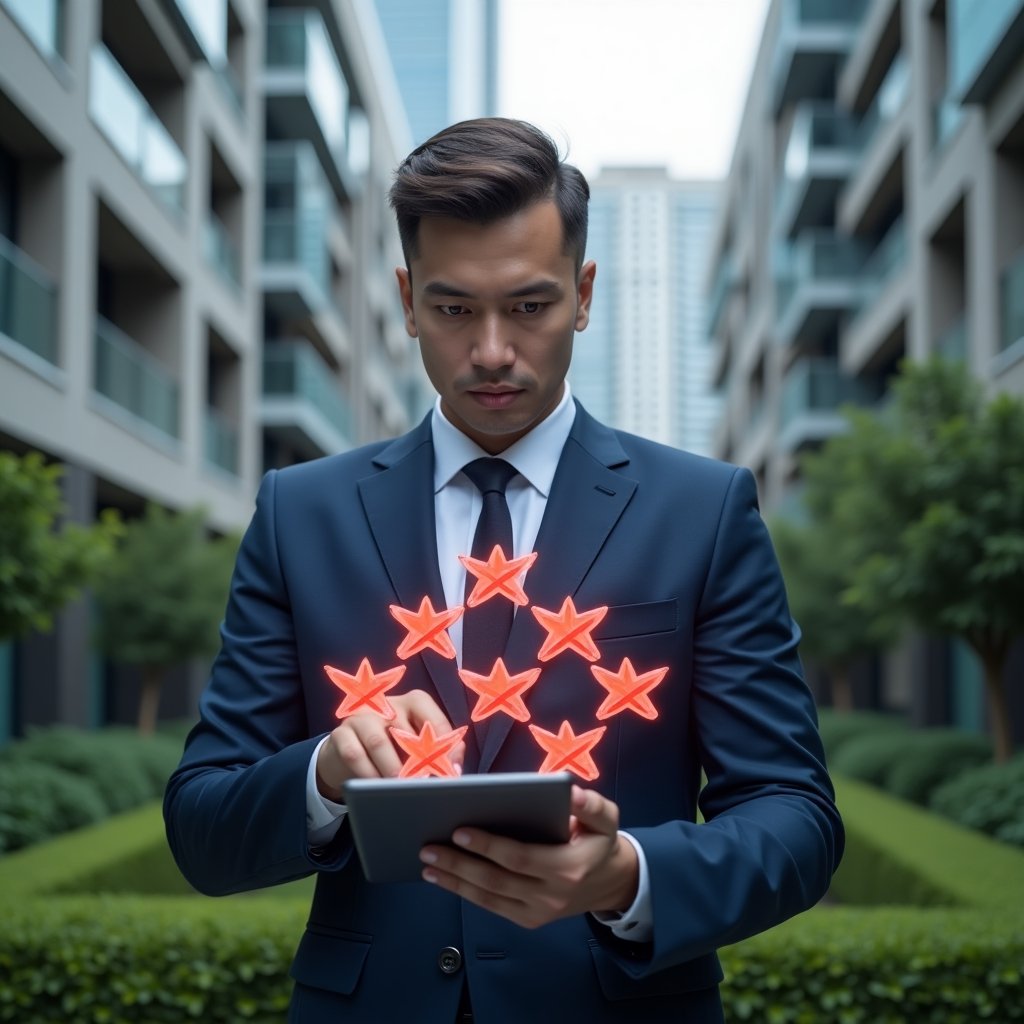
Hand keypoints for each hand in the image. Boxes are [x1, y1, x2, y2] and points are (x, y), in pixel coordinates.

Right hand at [315, 690, 464, 799]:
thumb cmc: (393, 748)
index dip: (444, 747)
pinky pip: (355, 754)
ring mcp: (361, 716)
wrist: (347, 753)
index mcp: (413, 702)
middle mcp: (387, 704)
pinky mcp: (341, 733)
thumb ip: (438, 751)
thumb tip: (455, 766)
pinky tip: (375, 787)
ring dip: (392, 768)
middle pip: (405, 732)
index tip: (451, 772)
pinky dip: (367, 773)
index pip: (433, 719)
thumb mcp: (416, 746)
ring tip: (401, 787)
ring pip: (379, 742)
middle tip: (426, 784)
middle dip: (418, 762)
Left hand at [418, 785, 638, 928]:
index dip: (487, 846)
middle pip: (495, 880)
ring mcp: (537, 911)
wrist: (612, 884)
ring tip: (426, 864)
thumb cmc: (600, 842)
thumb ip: (591, 805)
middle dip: (459, 864)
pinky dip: (465, 892)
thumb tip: (571, 792)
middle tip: (428, 847)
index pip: (518, 857)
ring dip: (454, 881)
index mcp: (567, 867)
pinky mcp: (528, 919)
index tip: (459, 830)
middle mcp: (549, 895)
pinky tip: (444, 879)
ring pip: (488, 897)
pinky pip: (491, 906)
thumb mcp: (607, 819)